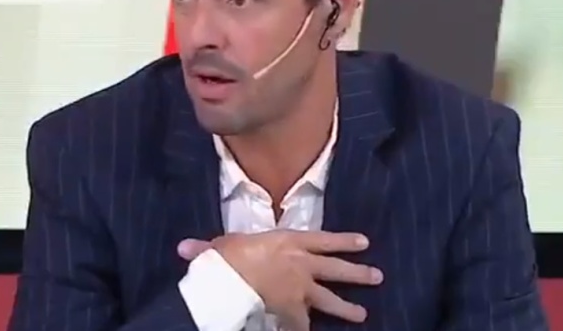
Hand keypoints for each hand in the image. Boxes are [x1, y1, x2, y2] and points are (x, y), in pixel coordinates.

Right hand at [178, 230, 382, 330]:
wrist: (234, 279)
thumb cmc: (229, 256)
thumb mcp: (221, 246)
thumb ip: (209, 248)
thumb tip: (184, 248)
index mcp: (290, 241)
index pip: (325, 240)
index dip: (345, 241)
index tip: (365, 242)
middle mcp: (302, 264)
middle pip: (336, 270)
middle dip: (358, 274)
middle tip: (378, 276)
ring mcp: (301, 290)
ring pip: (330, 300)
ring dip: (347, 308)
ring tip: (363, 315)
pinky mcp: (294, 312)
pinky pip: (304, 326)